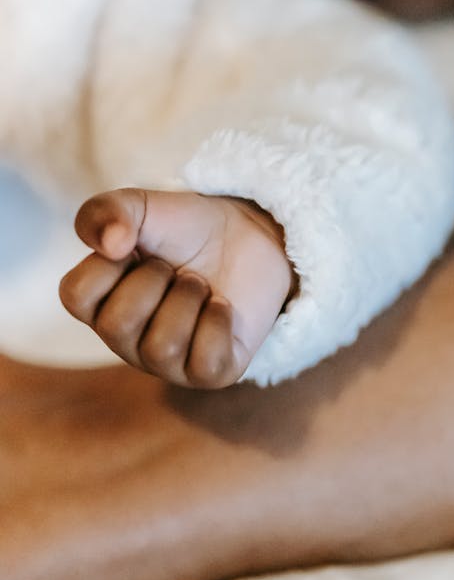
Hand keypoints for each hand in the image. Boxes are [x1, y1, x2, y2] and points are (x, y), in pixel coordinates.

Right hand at [59, 188, 293, 387]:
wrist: (250, 235)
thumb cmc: (187, 230)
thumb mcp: (142, 207)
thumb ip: (106, 212)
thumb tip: (110, 244)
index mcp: (99, 305)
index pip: (76, 295)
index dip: (110, 262)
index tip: (136, 249)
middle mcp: (126, 342)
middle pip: (117, 325)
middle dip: (155, 281)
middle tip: (177, 269)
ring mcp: (167, 363)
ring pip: (161, 346)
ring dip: (189, 299)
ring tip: (201, 285)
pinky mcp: (210, 372)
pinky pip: (205, 360)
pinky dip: (218, 321)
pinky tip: (221, 307)